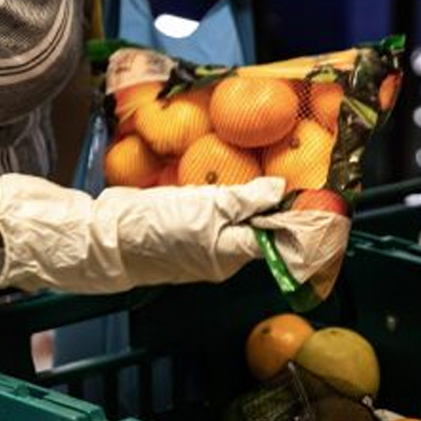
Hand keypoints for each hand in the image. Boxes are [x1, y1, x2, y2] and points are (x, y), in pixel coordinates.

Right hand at [0, 175, 350, 294]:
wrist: (93, 238)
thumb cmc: (147, 228)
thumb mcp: (202, 208)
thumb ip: (244, 200)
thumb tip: (281, 190)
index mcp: (231, 256)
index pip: (280, 241)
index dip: (306, 222)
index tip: (327, 197)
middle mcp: (220, 257)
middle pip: (263, 231)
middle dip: (284, 206)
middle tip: (304, 166)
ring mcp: (198, 247)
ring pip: (237, 221)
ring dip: (254, 198)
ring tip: (273, 164)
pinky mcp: (177, 232)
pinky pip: (211, 214)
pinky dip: (224, 197)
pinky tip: (226, 173)